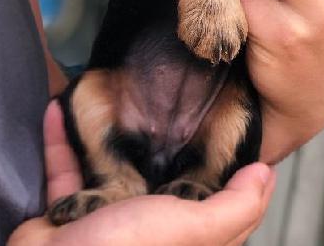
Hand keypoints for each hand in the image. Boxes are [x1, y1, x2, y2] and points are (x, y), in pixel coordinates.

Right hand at [8, 101, 275, 245]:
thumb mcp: (192, 229)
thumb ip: (235, 206)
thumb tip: (265, 173)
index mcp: (181, 232)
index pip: (214, 198)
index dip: (225, 165)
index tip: (226, 118)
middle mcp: (146, 223)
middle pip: (161, 173)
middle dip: (160, 137)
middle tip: (165, 91)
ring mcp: (106, 216)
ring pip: (112, 163)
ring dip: (109, 129)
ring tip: (112, 92)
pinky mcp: (67, 209)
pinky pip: (67, 166)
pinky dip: (61, 139)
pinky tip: (58, 108)